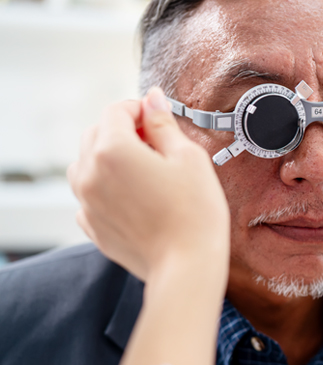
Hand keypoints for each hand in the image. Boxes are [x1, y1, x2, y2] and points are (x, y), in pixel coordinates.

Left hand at [69, 88, 229, 283]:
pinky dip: (106, 188)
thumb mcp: (188, 157)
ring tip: (144, 171)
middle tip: (157, 143)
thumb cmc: (194, 213)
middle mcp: (89, 172)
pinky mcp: (92, 225)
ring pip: (87, 164)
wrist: (186, 265)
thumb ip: (164, 124)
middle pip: (97, 134)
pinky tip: (135, 197)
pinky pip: (89, 195)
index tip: (158, 116)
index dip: (139, 108)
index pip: (116, 111)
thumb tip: (153, 99)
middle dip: (123, 130)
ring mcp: (86, 201)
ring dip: (110, 158)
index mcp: (112, 150)